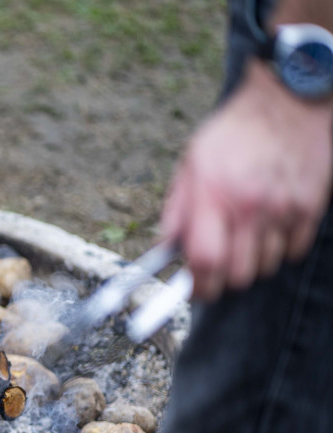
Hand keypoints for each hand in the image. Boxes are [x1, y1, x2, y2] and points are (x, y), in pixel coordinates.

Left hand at [161, 60, 332, 299]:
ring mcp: (284, 208)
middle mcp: (250, 206)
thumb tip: (163, 249)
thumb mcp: (190, 164)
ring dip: (250, 263)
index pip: (205, 260)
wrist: (286, 102)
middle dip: (222, 279)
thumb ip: (176, 210)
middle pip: (238, 275)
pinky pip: (292, 251)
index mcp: (214, 194)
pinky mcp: (310, 207)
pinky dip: (278, 249)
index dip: (196, 285)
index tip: (191, 290)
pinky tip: (267, 228)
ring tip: (242, 237)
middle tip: (215, 268)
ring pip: (265, 267)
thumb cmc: (233, 133)